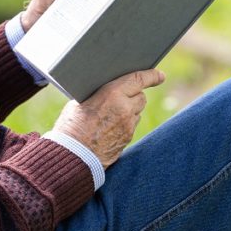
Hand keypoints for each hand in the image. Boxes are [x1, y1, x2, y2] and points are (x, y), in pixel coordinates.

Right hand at [50, 69, 164, 167]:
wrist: (72, 155)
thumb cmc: (71, 125)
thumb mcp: (80, 101)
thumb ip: (99, 94)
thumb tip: (108, 90)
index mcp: (112, 94)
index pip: (138, 79)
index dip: (152, 76)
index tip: (159, 75)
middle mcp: (124, 109)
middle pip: (141, 96)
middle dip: (134, 94)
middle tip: (122, 95)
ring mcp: (128, 126)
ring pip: (137, 112)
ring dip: (130, 109)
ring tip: (111, 112)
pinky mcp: (127, 139)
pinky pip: (131, 125)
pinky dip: (125, 123)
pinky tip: (109, 126)